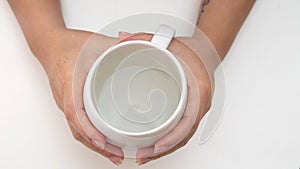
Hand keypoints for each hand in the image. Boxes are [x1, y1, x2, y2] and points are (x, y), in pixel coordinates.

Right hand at [39, 29, 124, 164]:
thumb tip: (143, 45)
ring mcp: (65, 103)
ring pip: (77, 130)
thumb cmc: (69, 45)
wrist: (50, 44)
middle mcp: (66, 97)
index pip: (75, 112)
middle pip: (77, 129)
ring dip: (94, 145)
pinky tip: (102, 141)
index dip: (89, 130)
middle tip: (118, 155)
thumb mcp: (97, 42)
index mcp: (70, 82)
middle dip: (98, 146)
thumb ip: (120, 44)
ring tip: (114, 154)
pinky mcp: (69, 103)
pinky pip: (77, 125)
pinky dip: (90, 136)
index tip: (103, 142)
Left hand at [119, 34, 214, 164]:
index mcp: (198, 89)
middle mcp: (201, 103)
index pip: (188, 121)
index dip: (172, 138)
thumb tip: (121, 38)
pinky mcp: (193, 111)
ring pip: (183, 137)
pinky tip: (156, 144)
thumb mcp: (167, 41)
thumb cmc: (190, 49)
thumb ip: (144, 38)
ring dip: (165, 149)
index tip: (155, 147)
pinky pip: (183, 130)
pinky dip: (170, 141)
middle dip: (162, 149)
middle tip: (141, 156)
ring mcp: (198, 109)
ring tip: (144, 155)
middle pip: (184, 135)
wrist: (207, 50)